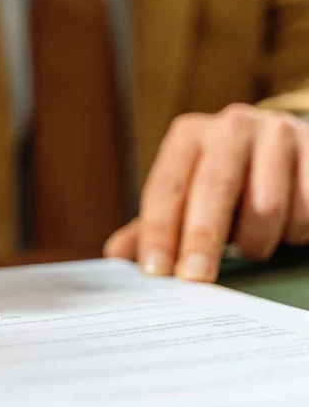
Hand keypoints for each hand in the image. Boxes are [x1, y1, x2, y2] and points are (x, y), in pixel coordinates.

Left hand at [105, 103, 308, 281]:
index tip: (156, 271)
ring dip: (256, 241)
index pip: (166, 187)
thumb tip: (116, 256)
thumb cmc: (227, 182)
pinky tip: (285, 231)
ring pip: (265, 206)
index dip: (159, 232)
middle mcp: (231, 126)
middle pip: (212, 190)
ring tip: (252, 247)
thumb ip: (152, 224)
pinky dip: (293, 233)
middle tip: (196, 279)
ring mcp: (277, 133)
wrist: (289, 148)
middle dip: (202, 240)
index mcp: (189, 135)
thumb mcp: (187, 194)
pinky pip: (305, 208)